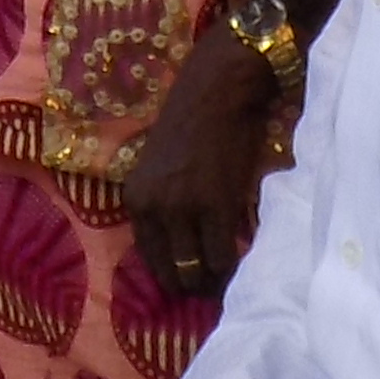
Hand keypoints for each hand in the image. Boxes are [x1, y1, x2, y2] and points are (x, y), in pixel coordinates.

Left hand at [125, 20, 287, 302]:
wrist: (218, 89)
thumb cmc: (194, 121)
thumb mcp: (161, 167)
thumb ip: (165, 202)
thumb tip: (182, 243)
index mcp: (136, 197)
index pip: (149, 256)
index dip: (171, 274)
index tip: (190, 281)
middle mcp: (153, 207)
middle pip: (172, 270)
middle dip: (193, 285)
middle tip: (213, 289)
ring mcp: (183, 209)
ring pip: (197, 269)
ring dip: (213, 281)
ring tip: (228, 282)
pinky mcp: (216, 207)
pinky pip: (223, 256)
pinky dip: (233, 266)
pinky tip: (243, 264)